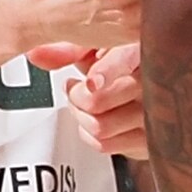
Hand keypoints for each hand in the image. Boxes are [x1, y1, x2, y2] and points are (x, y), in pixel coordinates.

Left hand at [47, 41, 150, 158]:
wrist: (153, 86)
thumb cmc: (123, 62)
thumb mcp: (99, 47)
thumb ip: (69, 49)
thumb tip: (37, 54)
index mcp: (142, 50)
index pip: (126, 60)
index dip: (106, 72)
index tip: (91, 82)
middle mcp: (154, 83)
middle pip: (99, 100)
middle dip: (75, 97)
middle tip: (76, 89)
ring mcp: (154, 115)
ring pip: (99, 127)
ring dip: (80, 116)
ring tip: (84, 102)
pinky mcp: (148, 140)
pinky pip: (104, 144)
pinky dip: (88, 134)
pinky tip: (95, 118)